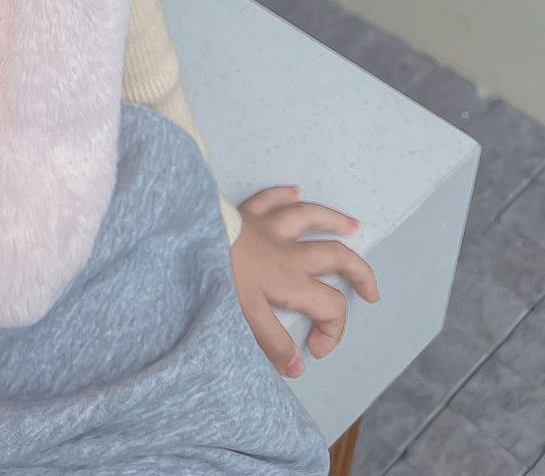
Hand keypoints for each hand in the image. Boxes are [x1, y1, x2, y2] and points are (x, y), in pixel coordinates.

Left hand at [230, 184, 380, 378]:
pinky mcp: (246, 212)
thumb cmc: (216, 274)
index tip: (316, 349)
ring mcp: (268, 226)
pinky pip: (271, 198)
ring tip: (352, 226)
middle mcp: (287, 250)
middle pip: (336, 256)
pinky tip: (294, 191)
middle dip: (359, 272)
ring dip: (334, 220)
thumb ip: (273, 342)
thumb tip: (297, 367)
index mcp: (290, 280)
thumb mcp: (245, 316)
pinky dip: (285, 194)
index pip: (331, 306)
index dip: (333, 332)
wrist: (187, 234)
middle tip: (371, 290)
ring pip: (310, 217)